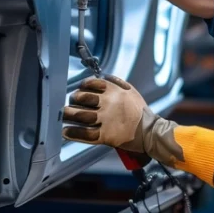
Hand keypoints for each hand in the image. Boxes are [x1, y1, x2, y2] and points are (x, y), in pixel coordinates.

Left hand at [61, 76, 184, 166]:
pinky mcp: (106, 135)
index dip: (82, 87)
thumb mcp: (131, 91)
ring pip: (81, 115)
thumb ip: (117, 82)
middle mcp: (108, 104)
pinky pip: (85, 134)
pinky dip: (73, 133)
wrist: (150, 132)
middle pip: (83, 99)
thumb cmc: (140, 111)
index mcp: (114, 91)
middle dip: (74, 100)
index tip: (79, 90)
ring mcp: (106, 120)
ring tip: (63, 115)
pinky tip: (66, 131)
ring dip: (69, 115)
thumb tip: (102, 77)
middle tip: (70, 103)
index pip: (91, 84)